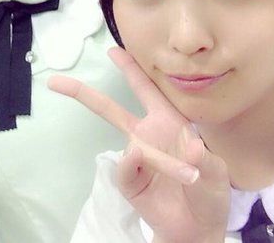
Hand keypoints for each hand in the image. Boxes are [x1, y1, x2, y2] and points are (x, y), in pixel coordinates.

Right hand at [48, 47, 229, 242]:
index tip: (113, 49)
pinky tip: (160, 178)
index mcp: (168, 122)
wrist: (197, 230)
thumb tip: (190, 145)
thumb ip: (206, 160)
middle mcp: (146, 136)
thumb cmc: (208, 194)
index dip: (131, 69)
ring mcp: (135, 159)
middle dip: (82, 93)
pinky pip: (127, 170)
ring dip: (161, 161)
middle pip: (109, 110)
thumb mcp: (218, 175)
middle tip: (55, 82)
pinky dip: (142, 172)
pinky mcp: (129, 182)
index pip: (147, 90)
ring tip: (191, 177)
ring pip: (127, 148)